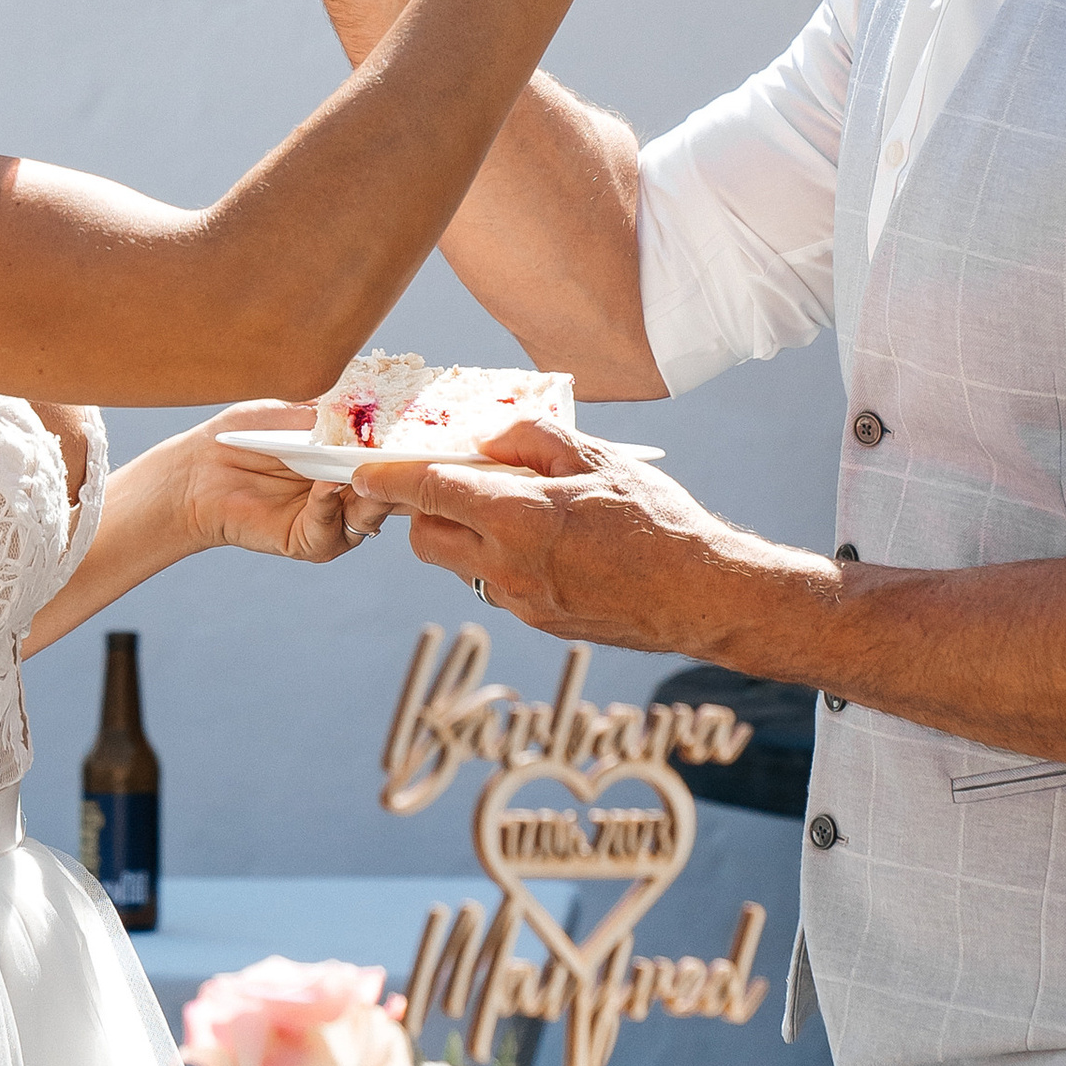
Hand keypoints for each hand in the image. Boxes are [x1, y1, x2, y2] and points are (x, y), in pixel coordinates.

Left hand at [170, 408, 391, 566]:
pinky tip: (326, 483)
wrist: (196, 470)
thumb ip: (330, 411)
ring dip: (371, 492)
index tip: (418, 428)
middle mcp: (344, 493)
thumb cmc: (241, 436)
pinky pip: (328, 531)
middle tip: (407, 452)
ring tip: (367, 467)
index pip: (387, 458)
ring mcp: (328, 520)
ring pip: (368, 515)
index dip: (405, 446)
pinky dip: (330, 506)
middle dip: (398, 473)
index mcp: (345, 460)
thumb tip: (371, 400)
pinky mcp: (305, 542)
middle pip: (388, 490)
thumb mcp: (290, 411)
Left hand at [395, 422, 737, 649]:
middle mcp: (509, 567)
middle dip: (426, 511)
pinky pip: (496, 587)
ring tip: (516, 511)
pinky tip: (548, 545)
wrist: (701, 594)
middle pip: (427, 540)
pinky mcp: (539, 623)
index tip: (363, 470)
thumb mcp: (596, 457)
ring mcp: (522, 603)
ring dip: (465, 536)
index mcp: (519, 518)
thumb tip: (485, 442)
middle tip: (456, 483)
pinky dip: (501, 561)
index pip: (429, 492)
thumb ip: (531, 441)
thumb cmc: (655, 519)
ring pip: (460, 566)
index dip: (389, 479)